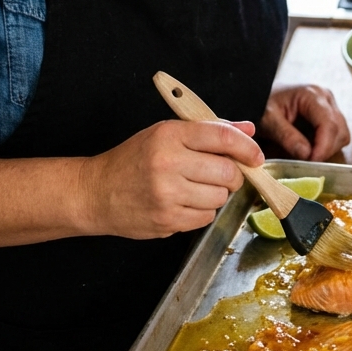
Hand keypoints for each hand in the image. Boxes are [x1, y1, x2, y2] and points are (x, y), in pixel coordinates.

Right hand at [81, 119, 262, 238]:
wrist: (96, 192)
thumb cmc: (132, 160)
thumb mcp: (166, 134)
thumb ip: (210, 131)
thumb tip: (247, 130)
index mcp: (169, 135)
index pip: (223, 137)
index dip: (247, 147)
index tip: (255, 155)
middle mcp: (169, 163)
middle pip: (228, 171)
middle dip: (232, 174)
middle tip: (220, 173)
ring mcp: (168, 195)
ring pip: (220, 197)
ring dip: (216, 194)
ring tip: (195, 187)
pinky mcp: (167, 220)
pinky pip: (206, 217)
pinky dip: (201, 211)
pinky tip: (183, 202)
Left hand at [259, 84, 349, 161]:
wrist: (261, 96)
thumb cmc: (262, 104)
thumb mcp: (268, 120)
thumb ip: (286, 136)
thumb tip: (307, 155)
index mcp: (313, 95)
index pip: (329, 124)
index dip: (323, 147)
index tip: (311, 162)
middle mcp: (326, 98)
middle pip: (340, 131)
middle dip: (326, 150)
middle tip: (307, 162)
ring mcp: (330, 106)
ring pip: (342, 135)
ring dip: (328, 149)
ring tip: (307, 155)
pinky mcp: (329, 116)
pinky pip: (337, 136)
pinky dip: (326, 146)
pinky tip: (310, 148)